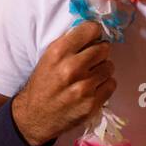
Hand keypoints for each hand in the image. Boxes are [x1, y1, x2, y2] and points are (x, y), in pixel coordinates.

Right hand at [11, 20, 115, 145]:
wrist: (35, 117)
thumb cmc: (42, 85)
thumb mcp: (48, 58)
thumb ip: (69, 43)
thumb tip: (93, 31)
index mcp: (59, 52)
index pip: (91, 29)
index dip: (94, 33)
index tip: (92, 38)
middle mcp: (72, 68)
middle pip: (104, 48)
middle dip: (99, 52)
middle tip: (91, 60)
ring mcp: (84, 87)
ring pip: (110, 66)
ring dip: (102, 70)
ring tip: (90, 76)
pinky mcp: (92, 103)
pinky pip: (111, 84)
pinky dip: (104, 85)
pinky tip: (93, 88)